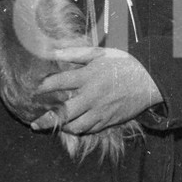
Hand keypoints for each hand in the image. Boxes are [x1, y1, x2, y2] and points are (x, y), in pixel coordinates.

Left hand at [31, 46, 160, 134]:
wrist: (149, 80)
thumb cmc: (123, 64)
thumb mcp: (99, 53)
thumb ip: (75, 53)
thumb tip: (53, 51)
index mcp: (88, 76)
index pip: (59, 83)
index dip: (43, 88)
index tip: (33, 91)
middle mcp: (92, 96)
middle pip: (64, 111)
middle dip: (46, 118)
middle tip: (34, 122)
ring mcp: (100, 111)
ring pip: (75, 126)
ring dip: (62, 127)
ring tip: (54, 125)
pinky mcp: (108, 121)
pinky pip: (89, 130)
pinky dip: (78, 130)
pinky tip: (72, 126)